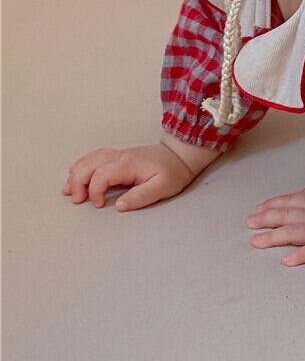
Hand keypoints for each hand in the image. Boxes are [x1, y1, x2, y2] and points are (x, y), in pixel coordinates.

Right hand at [63, 144, 197, 210]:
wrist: (180, 156)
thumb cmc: (173, 172)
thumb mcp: (162, 188)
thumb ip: (140, 197)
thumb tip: (119, 206)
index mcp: (130, 164)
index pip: (102, 174)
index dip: (95, 191)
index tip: (99, 205)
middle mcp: (121, 156)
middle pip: (90, 164)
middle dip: (78, 182)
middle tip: (76, 199)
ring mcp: (119, 154)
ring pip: (90, 159)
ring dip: (76, 174)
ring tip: (68, 190)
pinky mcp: (118, 156)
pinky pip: (95, 156)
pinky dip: (82, 164)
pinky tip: (74, 171)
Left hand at [246, 181, 304, 264]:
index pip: (293, 200)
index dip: (274, 204)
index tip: (259, 209)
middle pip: (288, 215)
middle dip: (266, 219)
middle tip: (249, 224)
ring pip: (295, 232)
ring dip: (274, 237)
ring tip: (256, 242)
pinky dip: (301, 256)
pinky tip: (287, 261)